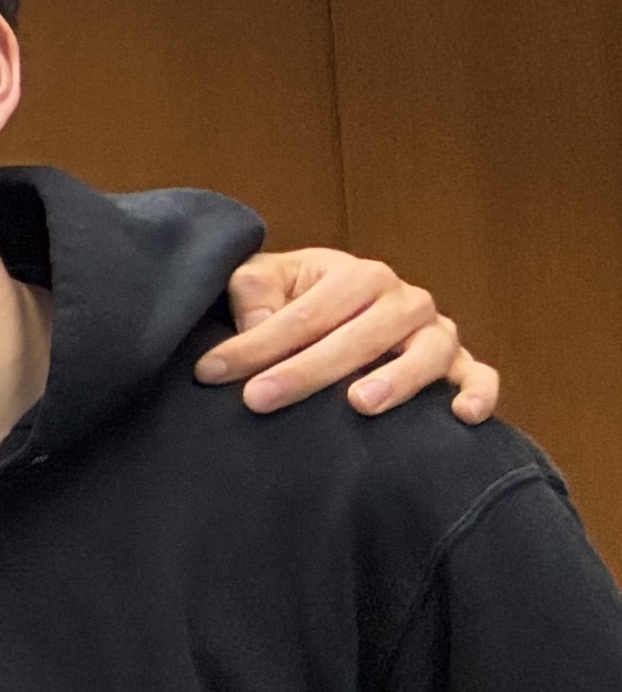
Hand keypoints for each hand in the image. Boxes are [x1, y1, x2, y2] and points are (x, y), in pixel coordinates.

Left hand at [205, 251, 495, 425]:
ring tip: (359, 404)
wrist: (330, 309)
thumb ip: (252, 295)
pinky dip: (478, 392)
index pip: (306, 313)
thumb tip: (253, 327)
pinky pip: (479, 376)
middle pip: (360, 335)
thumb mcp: (261, 283)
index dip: (256, 344)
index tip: (212, 373)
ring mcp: (434, 332)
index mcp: (356, 275)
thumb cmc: (291, 298)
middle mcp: (403, 300)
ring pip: (427, 353)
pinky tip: (462, 416)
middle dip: (306, 370)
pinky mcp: (457, 364)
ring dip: (397, 378)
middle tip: (259, 398)